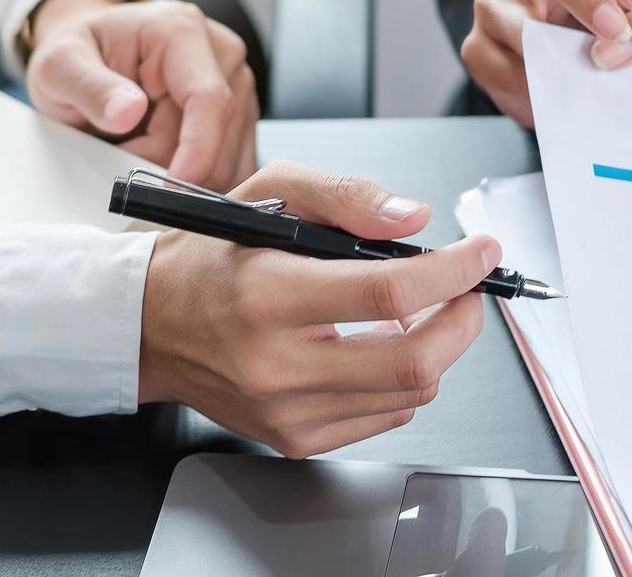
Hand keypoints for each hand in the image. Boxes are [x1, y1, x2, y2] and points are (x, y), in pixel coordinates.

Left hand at [26, 0, 257, 189]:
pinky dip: (196, 179)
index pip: (208, 99)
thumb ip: (89, 87)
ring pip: (227, 159)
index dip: (197, 150)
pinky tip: (163, 164)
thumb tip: (129, 112)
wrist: (93, 50)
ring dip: (180, 174)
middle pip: (216, 138)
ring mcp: (237, 86)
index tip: (173, 189)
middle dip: (169, 165)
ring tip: (135, 149)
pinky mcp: (240, 115)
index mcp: (181, 31)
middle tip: (119, 155)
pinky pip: (232, 166)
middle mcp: (222, 55)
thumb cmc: (80, 53)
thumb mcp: (60, 65)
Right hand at [137, 160, 495, 457]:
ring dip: (436, 348)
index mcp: (268, 296)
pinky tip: (377, 346)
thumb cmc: (208, 257)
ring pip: (409, 393)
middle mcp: (276, 365)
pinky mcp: (294, 439)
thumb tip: (414, 217)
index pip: (389, 293)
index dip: (453, 272)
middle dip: (463, 321)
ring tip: (416, 312)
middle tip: (467, 290)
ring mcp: (287, 412)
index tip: (482, 254)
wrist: (149, 325)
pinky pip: (385, 416)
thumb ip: (345, 195)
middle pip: (414, 360)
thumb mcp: (269, 194)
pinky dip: (401, 380)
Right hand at [463, 0, 631, 126]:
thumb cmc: (605, 40)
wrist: (567, 85)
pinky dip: (534, 86)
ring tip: (585, 76)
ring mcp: (495, 3)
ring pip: (516, 21)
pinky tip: (554, 93)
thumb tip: (617, 47)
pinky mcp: (476, 46)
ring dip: (556, 52)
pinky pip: (502, 66)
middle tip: (614, 32)